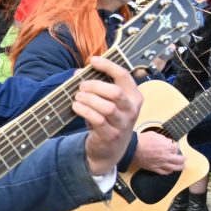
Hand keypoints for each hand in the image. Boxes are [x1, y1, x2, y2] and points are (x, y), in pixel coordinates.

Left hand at [77, 56, 142, 176]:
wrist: (109, 150)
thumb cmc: (107, 120)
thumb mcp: (106, 102)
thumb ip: (95, 86)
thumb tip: (78, 72)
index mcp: (134, 97)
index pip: (124, 76)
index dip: (108, 66)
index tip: (93, 60)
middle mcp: (132, 110)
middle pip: (115, 92)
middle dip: (95, 85)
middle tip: (82, 86)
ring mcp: (123, 124)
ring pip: (107, 106)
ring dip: (88, 99)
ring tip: (77, 97)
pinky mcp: (111, 135)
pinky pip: (97, 120)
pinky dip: (84, 110)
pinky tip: (76, 107)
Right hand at [131, 129, 185, 174]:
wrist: (132, 149)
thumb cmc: (142, 140)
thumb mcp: (154, 134)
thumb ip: (163, 138)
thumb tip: (168, 141)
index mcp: (167, 147)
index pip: (176, 148)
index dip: (175, 147)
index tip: (172, 147)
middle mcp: (166, 157)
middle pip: (180, 160)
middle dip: (183, 159)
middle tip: (183, 159)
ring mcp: (161, 164)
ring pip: (174, 168)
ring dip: (180, 167)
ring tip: (181, 167)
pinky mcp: (154, 168)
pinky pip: (164, 172)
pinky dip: (168, 172)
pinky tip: (169, 170)